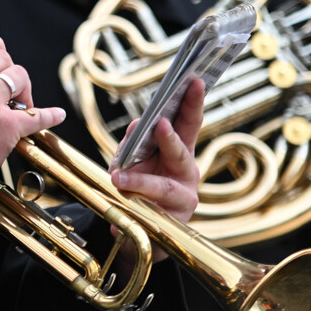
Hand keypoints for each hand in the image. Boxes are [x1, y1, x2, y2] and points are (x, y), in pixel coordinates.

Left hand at [110, 76, 203, 262]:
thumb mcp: (134, 158)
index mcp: (180, 150)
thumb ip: (135, 141)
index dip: (192, 102)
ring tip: (118, 178)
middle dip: (170, 138)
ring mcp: (183, 200)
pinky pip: (148, 213)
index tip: (194, 80)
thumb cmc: (140, 185)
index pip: (188, 122)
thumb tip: (138, 126)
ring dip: (139, 181)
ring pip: (162, 188)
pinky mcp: (172, 224)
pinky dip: (130, 210)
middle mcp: (187, 172)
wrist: (142, 231)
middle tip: (160, 124)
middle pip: (182, 152)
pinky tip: (117, 210)